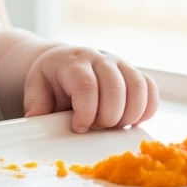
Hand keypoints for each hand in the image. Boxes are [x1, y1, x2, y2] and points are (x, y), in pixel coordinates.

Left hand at [22, 45, 159, 132]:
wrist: (64, 61)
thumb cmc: (51, 79)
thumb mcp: (36, 87)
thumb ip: (36, 102)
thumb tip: (36, 117)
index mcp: (73, 62)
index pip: (86, 86)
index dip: (86, 112)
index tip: (79, 127)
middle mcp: (99, 58)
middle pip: (116, 88)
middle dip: (108, 117)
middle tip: (96, 128)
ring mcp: (120, 63)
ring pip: (138, 88)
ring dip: (129, 116)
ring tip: (113, 126)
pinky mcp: (133, 73)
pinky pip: (150, 89)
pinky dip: (147, 109)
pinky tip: (132, 121)